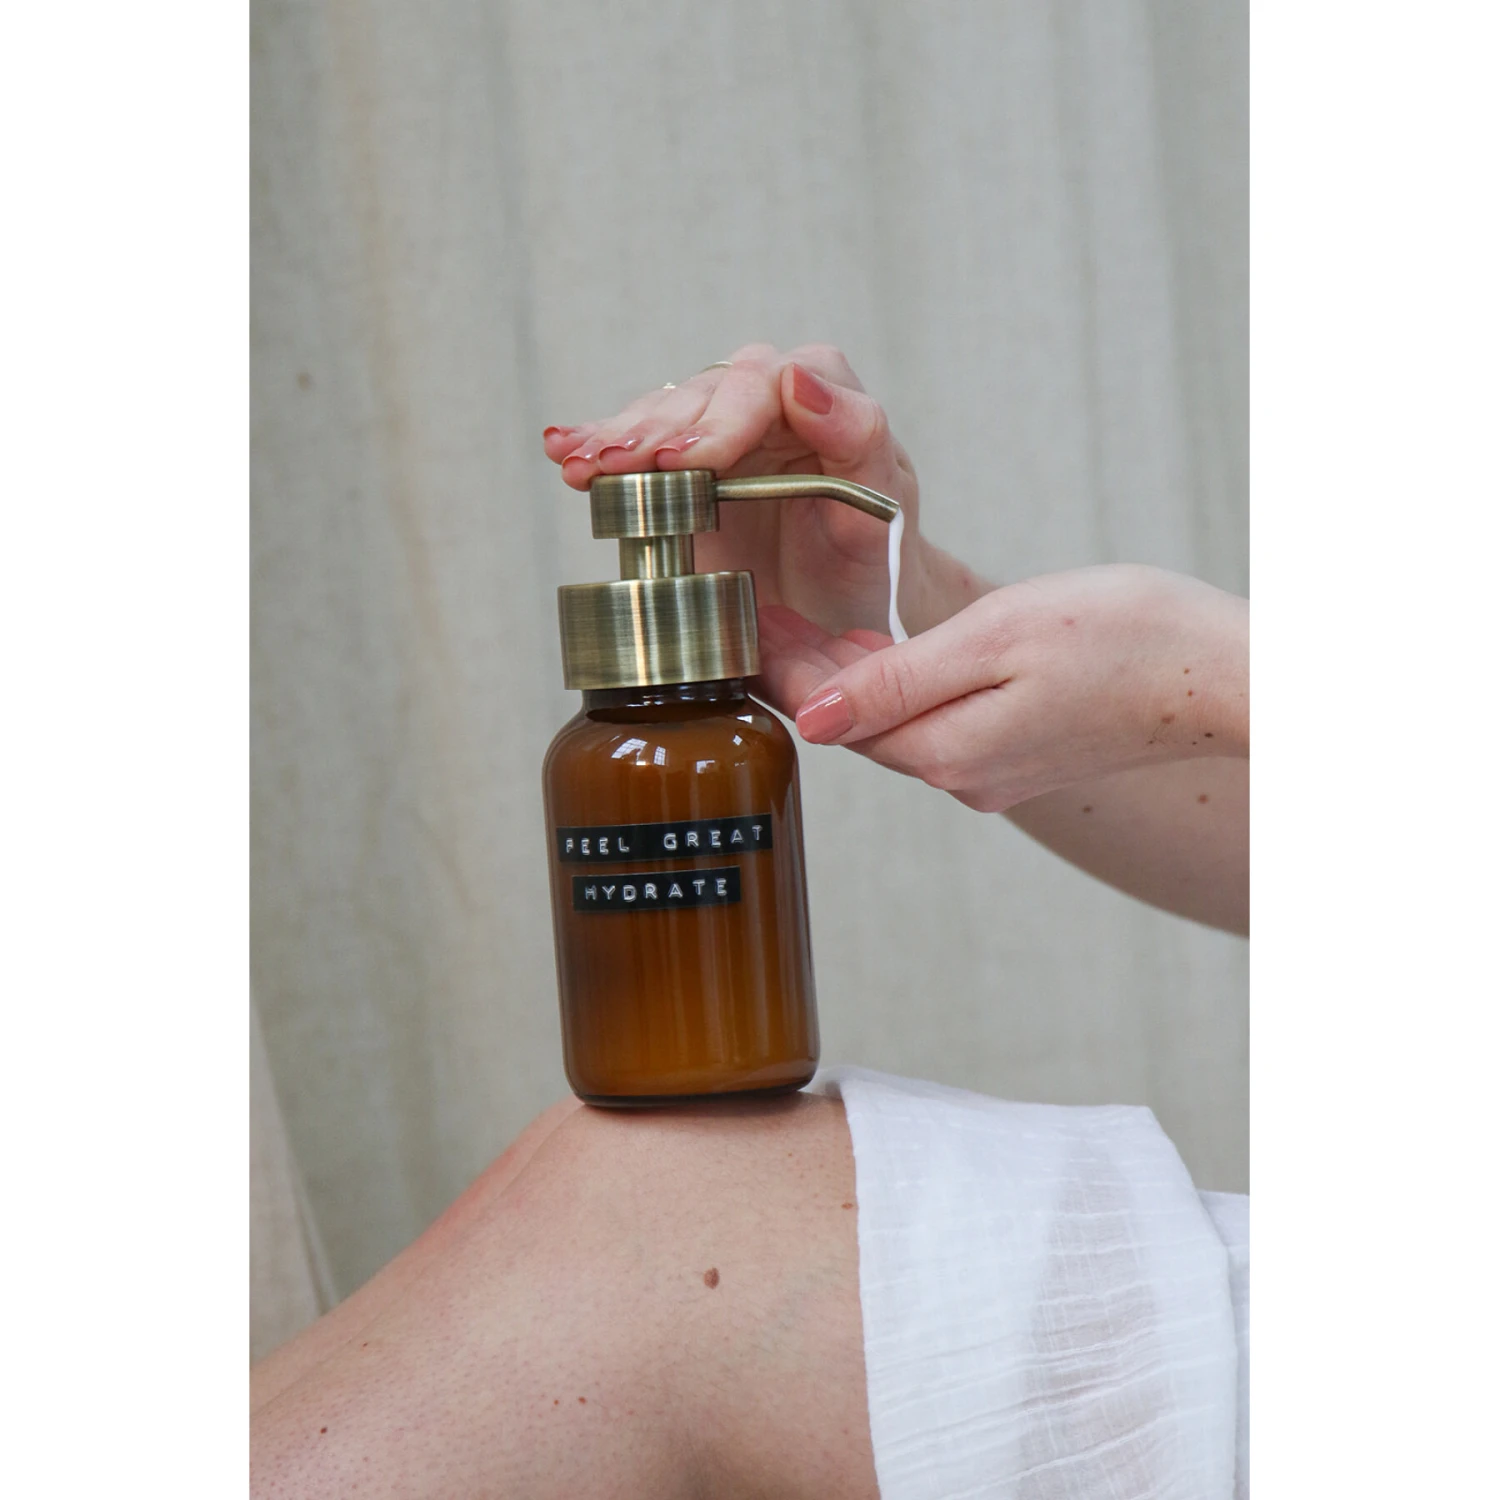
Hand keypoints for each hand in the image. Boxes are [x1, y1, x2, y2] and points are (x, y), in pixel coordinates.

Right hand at [543, 343, 984, 636]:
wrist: (846, 605)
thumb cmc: (873, 554)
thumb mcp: (884, 502)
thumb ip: (856, 435)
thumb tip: (799, 380)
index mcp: (826, 395)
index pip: (768, 383)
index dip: (723, 419)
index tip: (689, 459)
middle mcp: (767, 398)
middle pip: (704, 395)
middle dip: (656, 430)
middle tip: (619, 464)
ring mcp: (718, 428)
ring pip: (662, 414)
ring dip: (616, 437)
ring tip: (578, 462)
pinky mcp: (679, 464)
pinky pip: (637, 443)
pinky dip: (596, 446)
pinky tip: (562, 450)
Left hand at [755, 565, 1248, 812]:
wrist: (1232, 675)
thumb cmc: (1129, 643)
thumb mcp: (998, 640)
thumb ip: (899, 680)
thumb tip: (813, 717)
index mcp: (948, 752)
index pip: (831, 714)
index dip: (782, 663)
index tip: (743, 615)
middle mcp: (963, 776)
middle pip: (857, 722)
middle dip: (805, 669)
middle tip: (759, 606)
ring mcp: (993, 771)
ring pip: (894, 721)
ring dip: (849, 675)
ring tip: (806, 619)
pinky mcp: (1021, 754)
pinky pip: (935, 721)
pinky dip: (899, 684)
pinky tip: (886, 648)